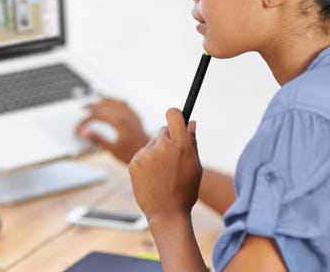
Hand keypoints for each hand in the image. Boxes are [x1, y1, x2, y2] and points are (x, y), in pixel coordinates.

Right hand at [76, 97, 149, 163]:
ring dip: (106, 100)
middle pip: (107, 105)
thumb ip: (97, 139)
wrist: (149, 155)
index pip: (98, 115)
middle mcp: (126, 116)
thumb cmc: (132, 154)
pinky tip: (115, 103)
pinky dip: (117, 102)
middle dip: (94, 105)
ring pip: (116, 102)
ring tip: (98, 99)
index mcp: (119, 122)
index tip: (80, 127)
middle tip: (84, 107)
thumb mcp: (112, 149)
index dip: (87, 120)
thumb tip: (84, 132)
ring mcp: (132, 116)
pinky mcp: (136, 118)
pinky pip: (125, 105)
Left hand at [129, 108, 201, 222]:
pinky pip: (142, 153)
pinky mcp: (134, 162)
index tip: (176, 119)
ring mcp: (146, 154)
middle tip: (172, 157)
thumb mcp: (195, 166)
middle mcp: (161, 147)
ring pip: (152, 143)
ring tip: (162, 172)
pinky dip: (146, 161)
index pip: (173, 115)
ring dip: (156, 151)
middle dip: (168, 139)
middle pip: (163, 130)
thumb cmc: (185, 191)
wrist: (166, 213)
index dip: (175, 115)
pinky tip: (152, 175)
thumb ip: (192, 141)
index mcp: (180, 146)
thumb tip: (191, 122)